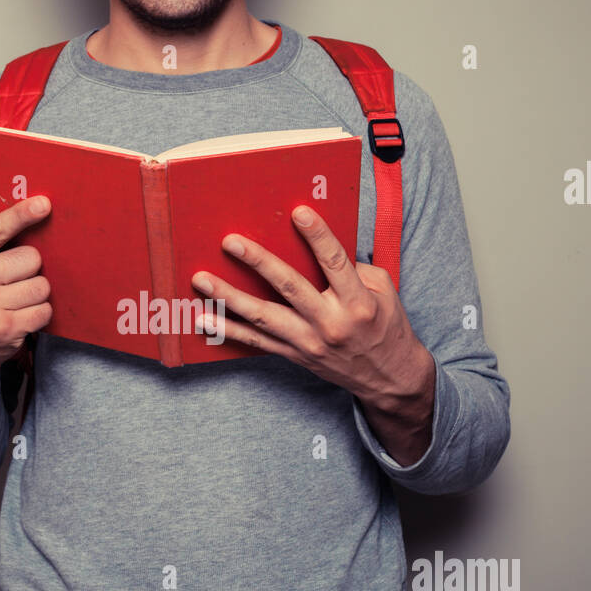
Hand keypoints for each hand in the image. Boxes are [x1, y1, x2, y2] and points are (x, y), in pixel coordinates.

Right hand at [0, 195, 53, 381]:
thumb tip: (32, 209)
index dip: (22, 214)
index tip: (43, 204)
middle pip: (31, 258)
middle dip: (32, 268)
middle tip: (16, 280)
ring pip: (41, 285)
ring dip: (37, 293)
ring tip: (18, 300)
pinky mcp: (5, 329)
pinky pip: (44, 310)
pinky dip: (40, 313)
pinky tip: (23, 316)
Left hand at [189, 204, 429, 409]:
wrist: (389, 377)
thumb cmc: (386, 325)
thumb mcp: (383, 291)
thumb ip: (352, 268)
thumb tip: (314, 245)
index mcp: (358, 302)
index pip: (335, 263)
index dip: (317, 236)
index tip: (299, 212)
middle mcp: (331, 323)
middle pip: (290, 287)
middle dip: (258, 262)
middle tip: (231, 242)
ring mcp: (309, 342)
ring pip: (263, 317)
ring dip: (229, 296)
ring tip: (201, 279)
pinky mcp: (295, 355)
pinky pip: (257, 342)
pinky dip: (229, 330)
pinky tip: (205, 318)